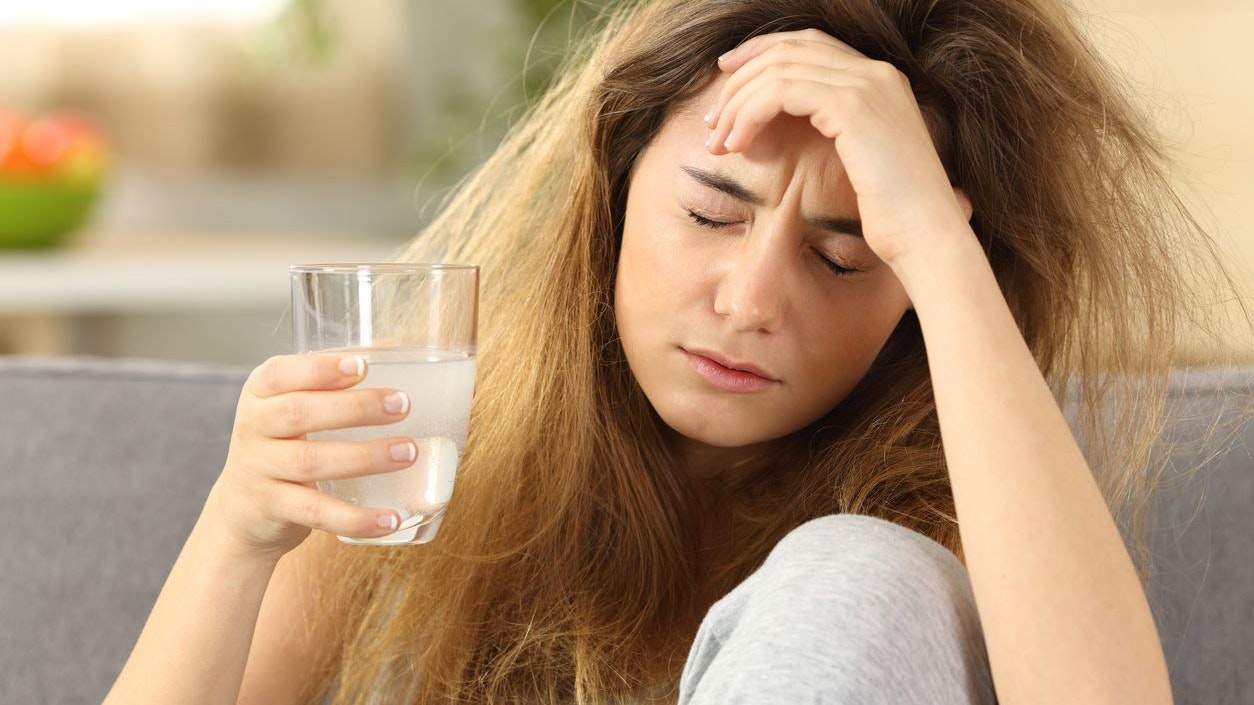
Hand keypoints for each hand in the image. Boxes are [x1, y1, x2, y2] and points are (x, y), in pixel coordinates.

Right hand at [205, 353, 416, 559]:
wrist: (242, 510)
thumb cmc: (284, 444)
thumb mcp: (292, 407)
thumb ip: (330, 382)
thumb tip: (394, 347)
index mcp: (260, 393)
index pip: (280, 373)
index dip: (320, 369)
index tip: (362, 366)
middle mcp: (253, 427)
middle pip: (300, 413)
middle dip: (355, 408)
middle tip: (402, 405)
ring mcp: (259, 470)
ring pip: (312, 462)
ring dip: (365, 457)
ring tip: (409, 452)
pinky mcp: (273, 509)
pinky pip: (317, 512)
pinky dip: (355, 518)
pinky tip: (390, 518)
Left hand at [703, 29, 973, 268]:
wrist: (927, 237)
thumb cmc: (893, 217)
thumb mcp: (861, 163)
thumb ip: (832, 134)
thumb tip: (780, 129)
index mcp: (881, 81)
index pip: (810, 44)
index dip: (762, 53)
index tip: (727, 78)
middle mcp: (877, 73)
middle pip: (790, 48)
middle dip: (741, 79)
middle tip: (712, 121)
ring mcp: (868, 85)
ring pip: (780, 69)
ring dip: (738, 103)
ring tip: (717, 142)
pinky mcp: (853, 106)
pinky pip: (782, 91)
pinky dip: (750, 113)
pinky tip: (738, 144)